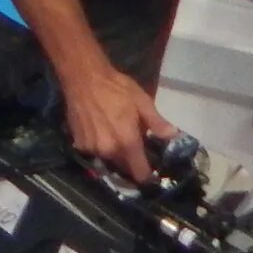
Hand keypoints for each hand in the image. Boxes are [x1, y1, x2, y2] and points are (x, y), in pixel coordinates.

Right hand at [60, 65, 175, 184]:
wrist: (82, 76)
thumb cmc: (115, 87)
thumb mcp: (142, 101)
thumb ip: (157, 123)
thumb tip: (173, 136)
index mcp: (127, 142)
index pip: (140, 173)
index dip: (147, 175)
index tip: (151, 173)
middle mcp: (109, 151)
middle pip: (124, 168)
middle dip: (131, 162)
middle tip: (134, 148)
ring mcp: (92, 149)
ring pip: (109, 160)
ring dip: (114, 153)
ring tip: (116, 137)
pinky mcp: (79, 144)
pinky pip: (94, 152)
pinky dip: (100, 146)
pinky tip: (101, 132)